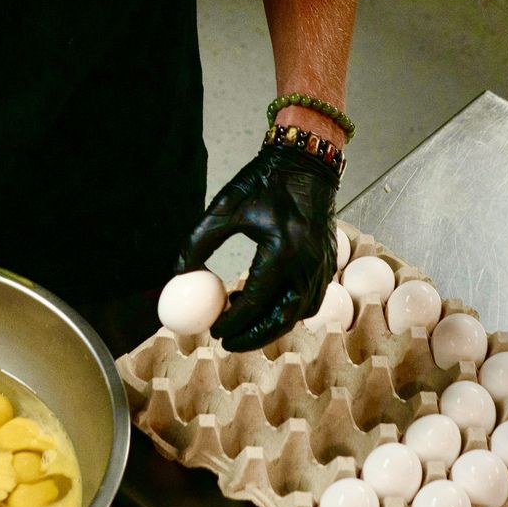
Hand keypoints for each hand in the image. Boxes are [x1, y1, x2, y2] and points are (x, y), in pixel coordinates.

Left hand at [177, 145, 337, 350]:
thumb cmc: (264, 182)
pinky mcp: (330, 264)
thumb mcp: (224, 207)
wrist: (306, 164)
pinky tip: (266, 305)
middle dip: (253, 336)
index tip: (213, 329)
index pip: (255, 300)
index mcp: (282, 250)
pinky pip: (310, 301)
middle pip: (282, 318)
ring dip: (270, 325)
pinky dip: (288, 311)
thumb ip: (198, 241)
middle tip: (227, 342)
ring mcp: (323, 266)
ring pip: (298, 314)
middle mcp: (308, 264)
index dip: (232, 321)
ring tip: (242, 322)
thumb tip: (178, 274)